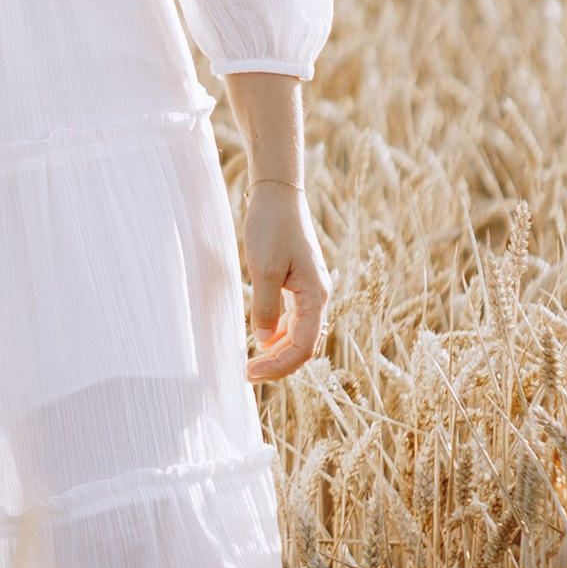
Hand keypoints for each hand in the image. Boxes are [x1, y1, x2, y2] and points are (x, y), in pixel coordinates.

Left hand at [241, 182, 329, 383]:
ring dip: (278, 351)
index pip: (303, 346)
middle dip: (278, 364)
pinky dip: (278, 333)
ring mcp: (310, 291)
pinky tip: (261, 338)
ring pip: (299, 334)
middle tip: (248, 374)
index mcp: (316, 295)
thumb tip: (263, 341)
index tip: (250, 371)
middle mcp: (318, 296)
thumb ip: (265, 308)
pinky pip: (293, 319)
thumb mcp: (264, 269)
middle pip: (304, 345)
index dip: (278, 365)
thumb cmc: (271, 227)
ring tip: (253, 362)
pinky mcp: (299, 283)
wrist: (277, 194)